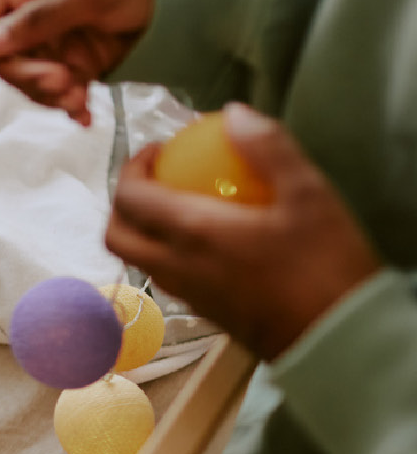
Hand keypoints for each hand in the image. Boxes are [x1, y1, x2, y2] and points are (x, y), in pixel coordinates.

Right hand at [0, 0, 153, 124]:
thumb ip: (39, 17)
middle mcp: (26, 17)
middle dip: (24, 75)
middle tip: (59, 81)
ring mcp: (48, 44)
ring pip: (24, 81)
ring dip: (47, 94)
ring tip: (78, 94)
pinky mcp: (70, 66)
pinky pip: (54, 93)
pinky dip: (67, 105)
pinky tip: (84, 113)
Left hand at [105, 104, 381, 360]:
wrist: (337, 340)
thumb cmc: (325, 266)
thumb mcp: (308, 194)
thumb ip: (268, 148)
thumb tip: (233, 114)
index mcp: (191, 234)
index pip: (130, 198)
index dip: (132, 167)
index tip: (158, 149)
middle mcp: (175, 267)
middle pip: (116, 234)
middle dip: (122, 202)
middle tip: (155, 177)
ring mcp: (185, 294)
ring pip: (137, 259)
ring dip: (141, 228)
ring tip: (178, 202)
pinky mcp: (203, 312)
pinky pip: (165, 276)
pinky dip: (166, 251)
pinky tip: (207, 237)